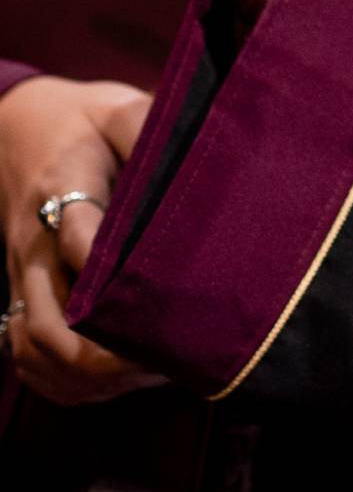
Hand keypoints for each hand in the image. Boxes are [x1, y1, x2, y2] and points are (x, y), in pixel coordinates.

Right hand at [1, 75, 162, 403]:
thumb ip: (148, 127)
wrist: (17, 128)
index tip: (176, 306)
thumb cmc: (81, 122)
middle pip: (51, 323)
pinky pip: (25, 354)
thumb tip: (196, 147)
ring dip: (89, 375)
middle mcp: (34, 246)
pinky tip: (111, 382)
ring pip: (36, 349)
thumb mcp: (116, 109)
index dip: (122, 282)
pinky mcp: (21, 295)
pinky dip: (63, 380)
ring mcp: (22, 277)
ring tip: (153, 372)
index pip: (82, 243)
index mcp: (60, 193)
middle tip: (174, 357)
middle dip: (109, 355)